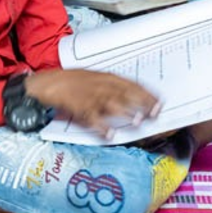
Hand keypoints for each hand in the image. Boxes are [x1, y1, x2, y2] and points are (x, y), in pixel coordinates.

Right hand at [27, 69, 159, 137]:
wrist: (50, 83)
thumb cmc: (75, 82)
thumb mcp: (97, 78)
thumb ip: (115, 86)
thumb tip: (135, 96)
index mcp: (108, 78)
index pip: (133, 84)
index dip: (148, 93)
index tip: (160, 102)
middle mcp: (102, 86)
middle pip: (127, 94)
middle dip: (143, 104)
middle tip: (155, 113)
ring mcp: (91, 98)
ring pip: (112, 105)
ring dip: (126, 113)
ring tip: (139, 121)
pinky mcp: (80, 109)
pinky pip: (93, 120)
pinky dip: (102, 127)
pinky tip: (111, 134)